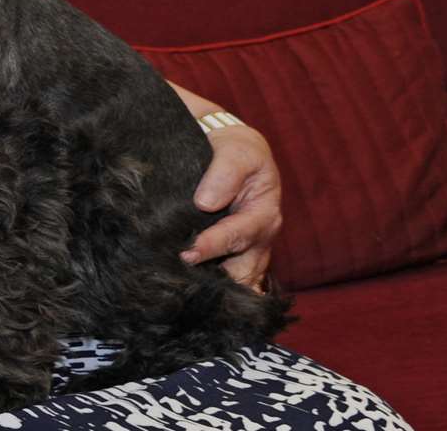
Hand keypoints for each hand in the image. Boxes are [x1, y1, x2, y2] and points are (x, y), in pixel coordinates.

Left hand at [183, 121, 282, 290]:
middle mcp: (258, 239)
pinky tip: (187, 294)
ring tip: (183, 296)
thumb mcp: (236, 150)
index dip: (212, 246)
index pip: (238, 236)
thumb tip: (206, 202)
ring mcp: (247, 252)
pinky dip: (211, 290)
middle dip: (218, 284)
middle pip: (242, 273)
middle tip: (185, 288)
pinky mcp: (231, 257)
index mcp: (263, 215)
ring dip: (213, 290)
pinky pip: (226, 280)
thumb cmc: (236, 150)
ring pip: (235, 282)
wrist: (229, 150)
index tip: (188, 254)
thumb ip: (224, 173)